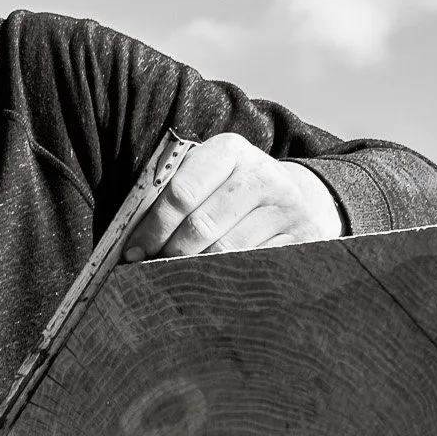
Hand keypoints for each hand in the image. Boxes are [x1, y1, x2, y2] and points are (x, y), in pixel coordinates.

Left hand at [122, 133, 345, 260]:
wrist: (299, 198)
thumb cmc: (233, 193)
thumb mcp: (208, 178)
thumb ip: (173, 195)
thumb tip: (134, 241)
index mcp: (230, 151)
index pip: (181, 192)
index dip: (153, 227)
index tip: (134, 252)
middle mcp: (261, 174)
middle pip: (201, 226)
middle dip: (169, 253)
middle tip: (151, 271)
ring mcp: (286, 206)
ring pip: (227, 251)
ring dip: (196, 270)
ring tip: (178, 280)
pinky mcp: (303, 237)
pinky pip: (254, 266)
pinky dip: (228, 279)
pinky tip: (215, 284)